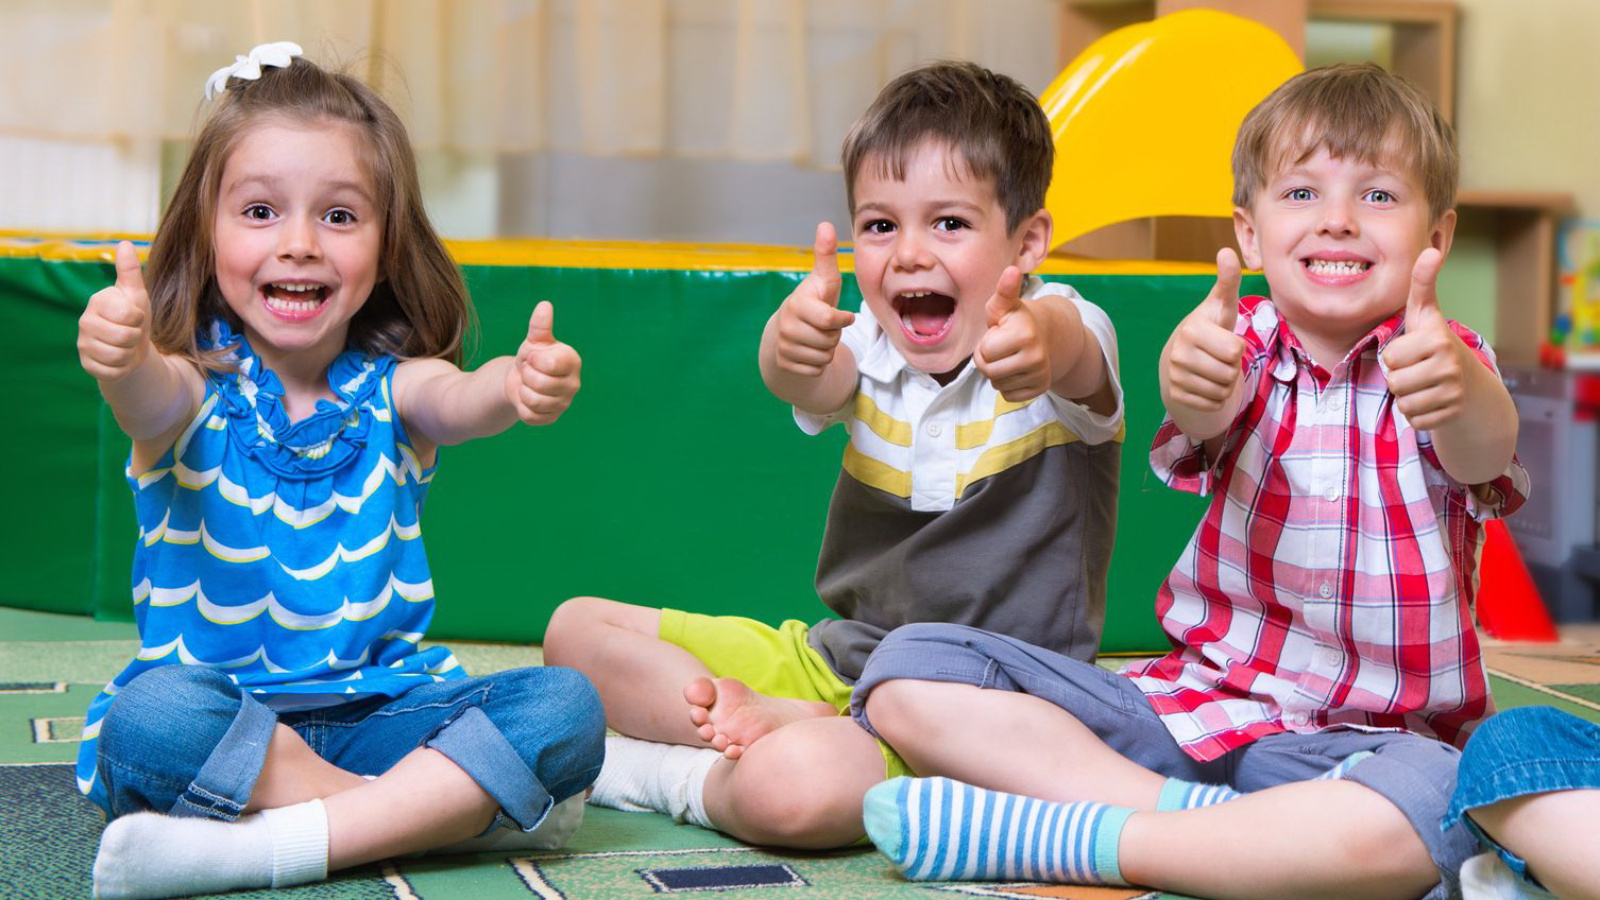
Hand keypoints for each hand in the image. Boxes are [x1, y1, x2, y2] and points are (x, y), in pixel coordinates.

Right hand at [78, 241, 153, 381]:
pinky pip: (112, 371)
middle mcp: (85, 321)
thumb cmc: (134, 317)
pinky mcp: (86, 364)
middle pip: (125, 337)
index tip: (134, 317)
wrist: (132, 347)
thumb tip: (125, 243)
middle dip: (136, 338)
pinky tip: (118, 359)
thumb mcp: (137, 294)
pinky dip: (122, 368)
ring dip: (129, 353)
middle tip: (131, 333)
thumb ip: (130, 271)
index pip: (128, 314)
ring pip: (118, 355)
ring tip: (125, 346)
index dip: (139, 318)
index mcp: (98, 301)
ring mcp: (83, 344)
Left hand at [505, 301, 580, 425]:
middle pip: (541, 384)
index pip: (549, 365)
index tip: (533, 356)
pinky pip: (531, 416)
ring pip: (535, 401)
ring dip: (523, 391)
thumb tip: (545, 305)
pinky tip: (527, 399)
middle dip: (526, 376)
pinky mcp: (553, 418)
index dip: (533, 360)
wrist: (521, 379)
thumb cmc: (532, 356)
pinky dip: (523, 407)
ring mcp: (565, 403)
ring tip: (528, 385)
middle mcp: (574, 383)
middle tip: (528, 372)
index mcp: (573, 361)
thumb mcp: (534, 340)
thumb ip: (539, 325)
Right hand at [772, 222, 853, 376]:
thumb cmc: (814, 301)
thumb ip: (826, 255)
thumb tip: (826, 224)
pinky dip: (818, 363)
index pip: (829, 321)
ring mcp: (783, 346)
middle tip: (825, 325)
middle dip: (834, 335)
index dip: (842, 320)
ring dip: (828, 349)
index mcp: (798, 304)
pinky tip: (810, 350)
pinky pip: (816, 370)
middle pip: (830, 341)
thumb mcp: (824, 280)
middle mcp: (786, 326)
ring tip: (818, 335)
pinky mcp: (784, 364)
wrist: (788, 328)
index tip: (844, 316)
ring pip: (824, 357)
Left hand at [973, 266, 1049, 401]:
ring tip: (1008, 357)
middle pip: (989, 372)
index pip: (984, 352)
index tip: (997, 334)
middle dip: (987, 360)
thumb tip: (1012, 270)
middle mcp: (1037, 356)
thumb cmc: (1014, 319)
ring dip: (996, 373)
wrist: (1045, 334)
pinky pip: (1008, 396)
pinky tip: (1016, 369)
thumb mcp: (1004, 304)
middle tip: (999, 348)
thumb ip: (1004, 290)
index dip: (984, 344)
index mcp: (1025, 333)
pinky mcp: (1041, 388)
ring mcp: (1041, 374)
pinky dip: (1007, 385)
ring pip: (998, 385)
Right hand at [1163, 248, 1244, 413]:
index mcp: (1192, 330)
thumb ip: (1228, 280)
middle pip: (1230, 374)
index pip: (1235, 351)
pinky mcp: (1175, 395)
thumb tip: (1227, 251)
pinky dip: (1215, 398)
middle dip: (1232, 367)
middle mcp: (1178, 354)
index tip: (1224, 340)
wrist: (1181, 355)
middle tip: (1220, 357)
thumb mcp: (1221, 305)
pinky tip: (1206, 383)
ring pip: (1222, 391)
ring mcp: (1174, 376)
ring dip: (1225, 384)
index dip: (1237, 348)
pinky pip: (1212, 404)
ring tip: (1214, 369)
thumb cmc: (1210, 327)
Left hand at [1383, 249, 1468, 430]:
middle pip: (1394, 382)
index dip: (1395, 356)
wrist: (1471, 384)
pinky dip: (1418, 415)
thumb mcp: (1426, 313)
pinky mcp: (1453, 414)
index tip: (1414, 349)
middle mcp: (1449, 365)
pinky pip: (1415, 421)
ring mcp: (1454, 392)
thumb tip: (1430, 249)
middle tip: (1418, 370)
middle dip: (1399, 378)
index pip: (1390, 358)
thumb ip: (1422, 284)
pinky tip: (1432, 401)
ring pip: (1403, 403)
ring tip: (1424, 384)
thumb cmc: (1436, 344)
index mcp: (1437, 339)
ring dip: (1407, 397)